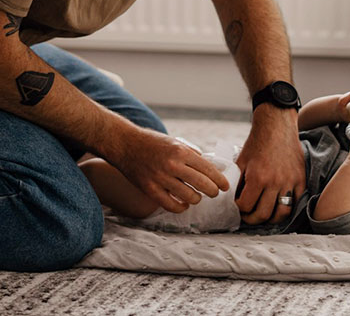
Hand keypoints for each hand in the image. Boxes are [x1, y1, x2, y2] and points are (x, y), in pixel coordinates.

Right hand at [105, 126, 229, 213]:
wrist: (124, 144)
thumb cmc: (151, 142)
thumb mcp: (174, 141)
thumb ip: (191, 154)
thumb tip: (208, 168)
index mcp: (181, 151)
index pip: (208, 169)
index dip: (220, 180)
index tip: (225, 186)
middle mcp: (172, 165)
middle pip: (203, 185)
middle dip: (213, 191)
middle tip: (214, 193)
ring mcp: (160, 178)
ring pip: (189, 197)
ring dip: (197, 199)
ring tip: (196, 197)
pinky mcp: (150, 189)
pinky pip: (171, 205)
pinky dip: (181, 207)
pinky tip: (183, 204)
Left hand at [235, 105, 305, 224]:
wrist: (276, 127)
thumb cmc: (256, 143)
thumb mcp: (241, 162)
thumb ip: (237, 181)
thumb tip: (232, 199)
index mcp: (257, 177)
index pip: (246, 206)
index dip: (240, 209)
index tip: (239, 206)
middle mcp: (275, 182)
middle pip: (263, 214)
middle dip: (252, 219)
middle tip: (248, 216)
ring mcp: (290, 182)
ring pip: (282, 213)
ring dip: (271, 219)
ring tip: (264, 215)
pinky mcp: (301, 179)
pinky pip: (296, 202)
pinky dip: (287, 208)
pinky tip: (278, 206)